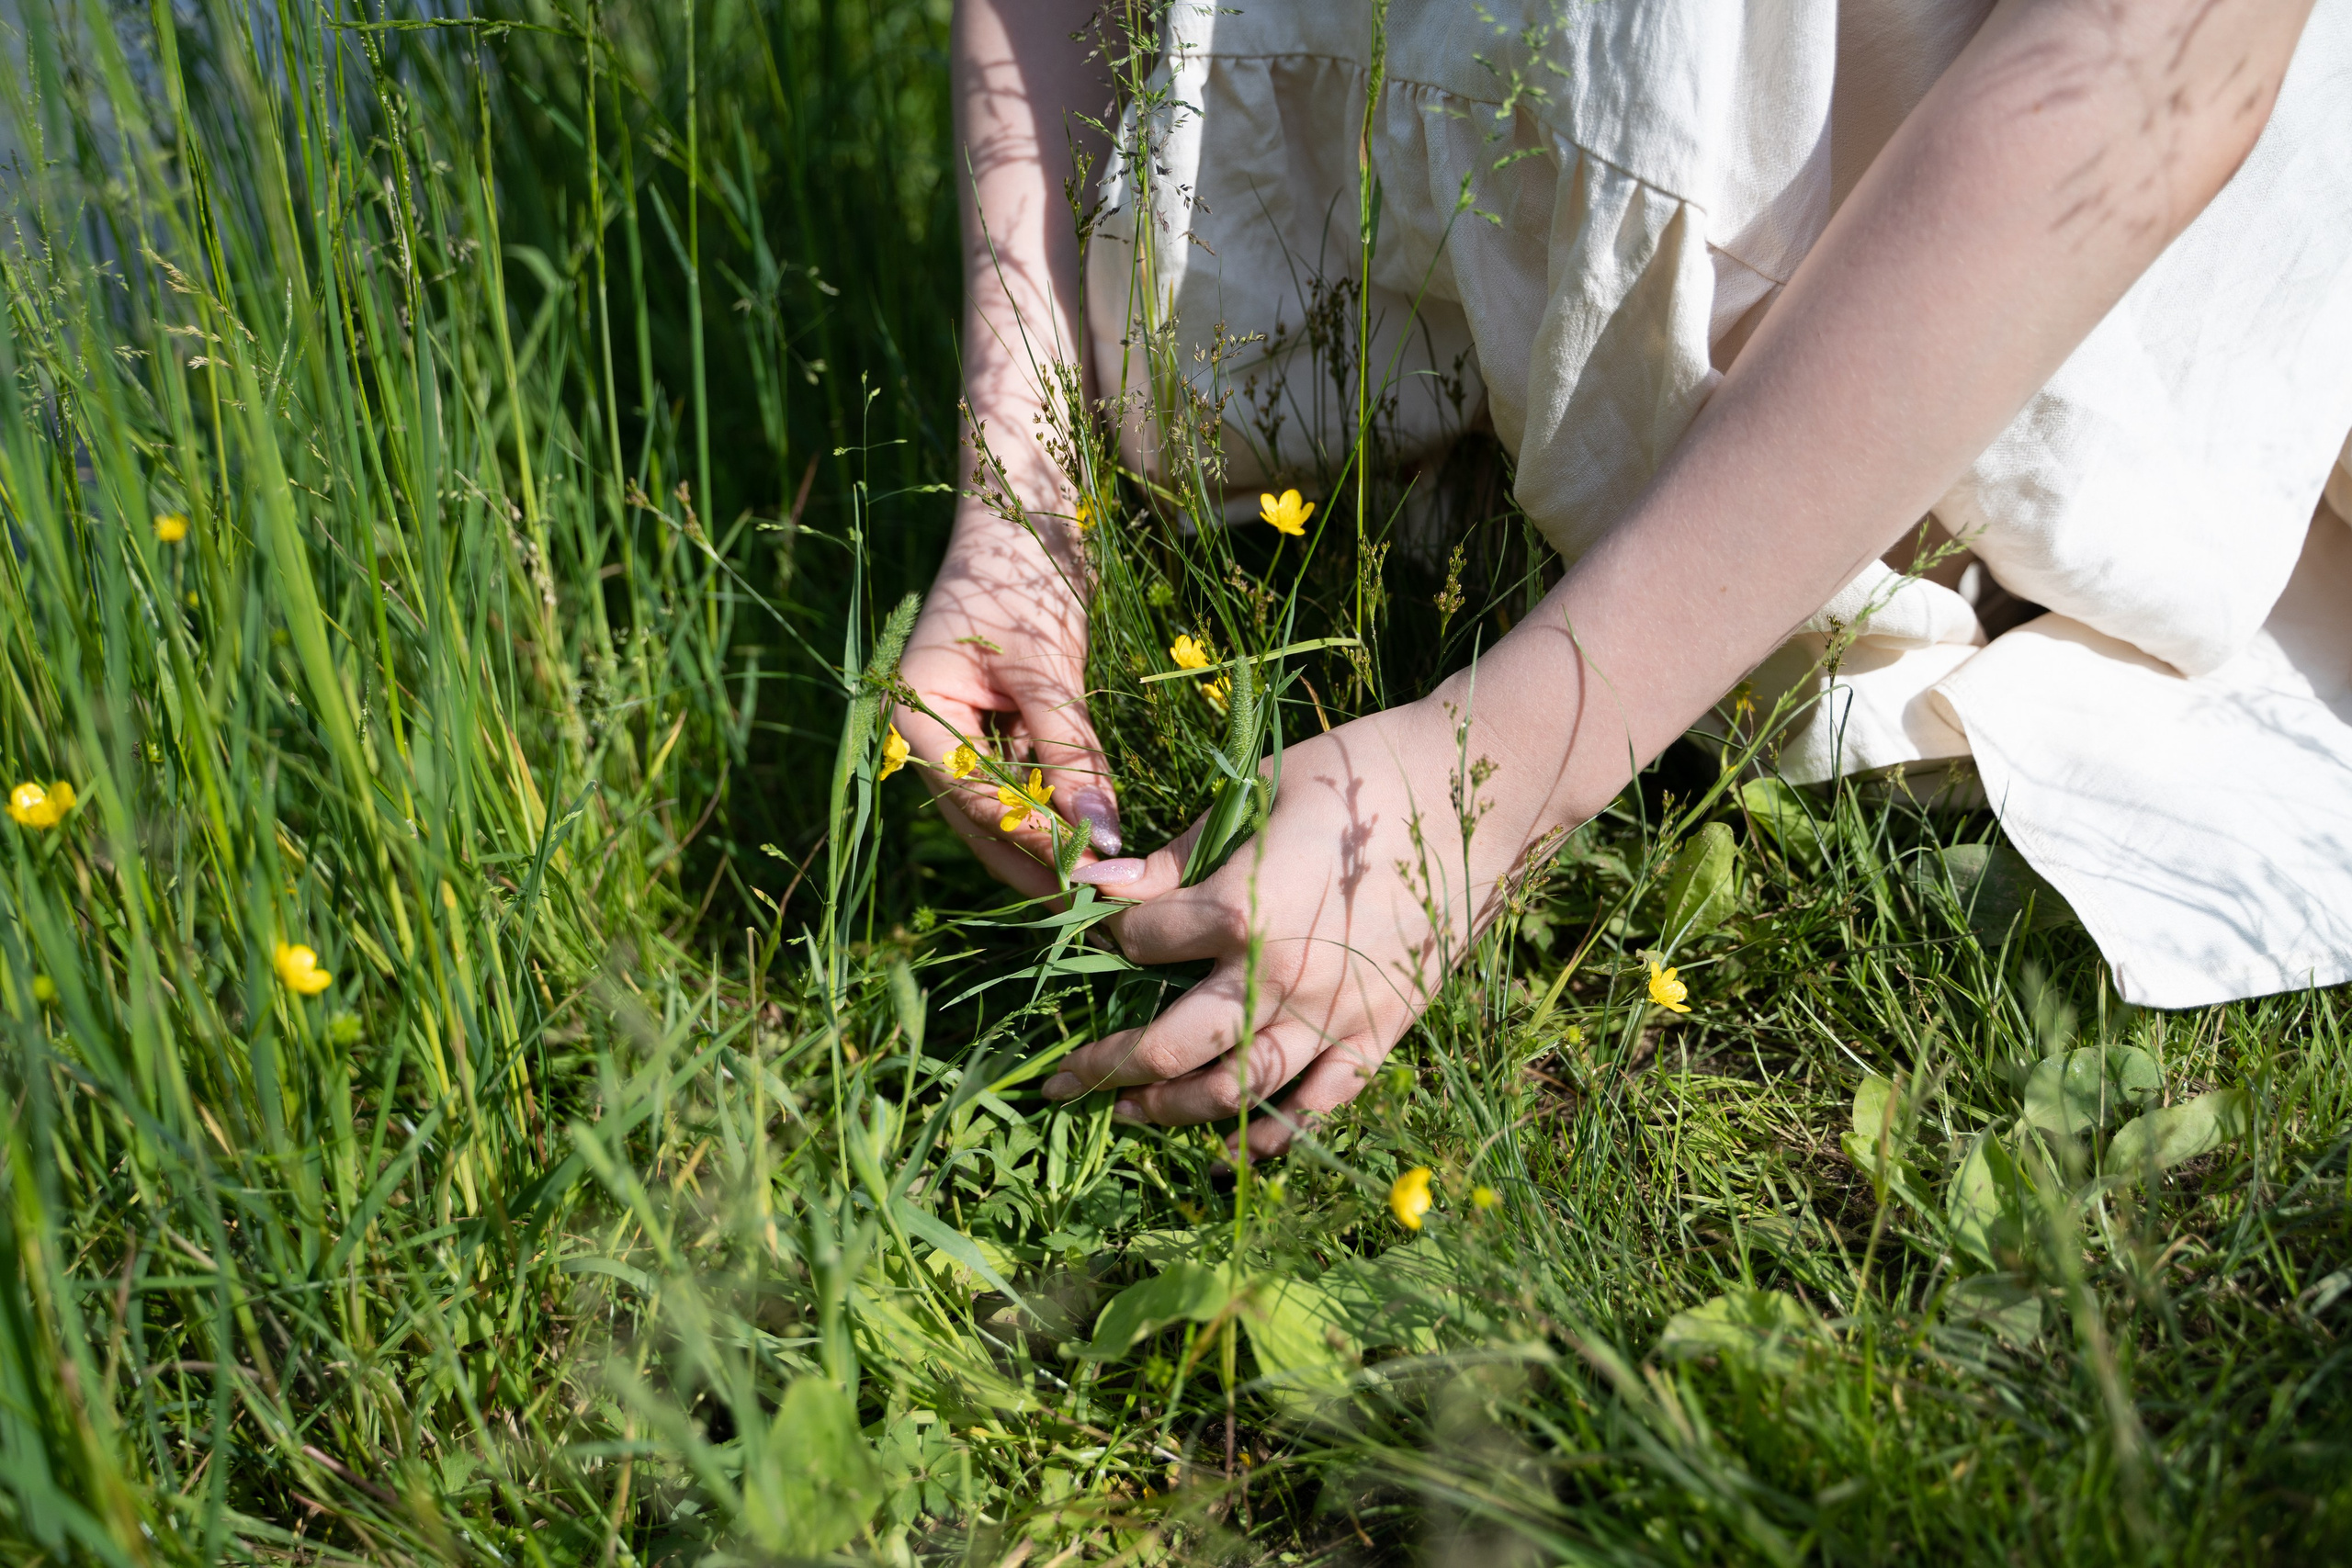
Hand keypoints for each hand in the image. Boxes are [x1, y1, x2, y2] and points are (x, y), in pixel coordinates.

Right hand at [895, 499, 1118, 898]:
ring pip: (1009, 809)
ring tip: (1106, 885)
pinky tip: (1101, 835)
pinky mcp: (1003, 728)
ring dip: (1053, 841)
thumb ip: (1069, 751)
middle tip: (1097, 906)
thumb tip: (1100, 836)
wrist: (1027, 514)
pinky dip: (1063, 805)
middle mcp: (931, 736)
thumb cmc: (1023, 573)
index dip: (1030, 839)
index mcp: (915, 717)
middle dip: (1039, 860)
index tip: (1086, 872)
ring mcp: (966, 734)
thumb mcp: (1046, 665)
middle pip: (983, 820)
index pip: (973, 800)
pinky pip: (1030, 782)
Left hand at [1043, 694, 1519, 1158]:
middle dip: (1105, 1066)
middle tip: (1062, 1081)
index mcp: (1242, 907)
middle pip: (1170, 1047)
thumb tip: (1099, 885)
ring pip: (1236, 1091)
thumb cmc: (1362, 774)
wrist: (1477, 795)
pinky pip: (1318, 1105)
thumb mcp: (1259, 795)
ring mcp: (1335, 1014)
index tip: (1098, 934)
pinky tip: (1231, 1149)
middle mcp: (1280, 976)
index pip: (1140, 941)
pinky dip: (1272, 1136)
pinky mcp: (1381, 1033)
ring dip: (1171, 1109)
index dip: (1107, 935)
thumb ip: (1179, 853)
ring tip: (1128, 1109)